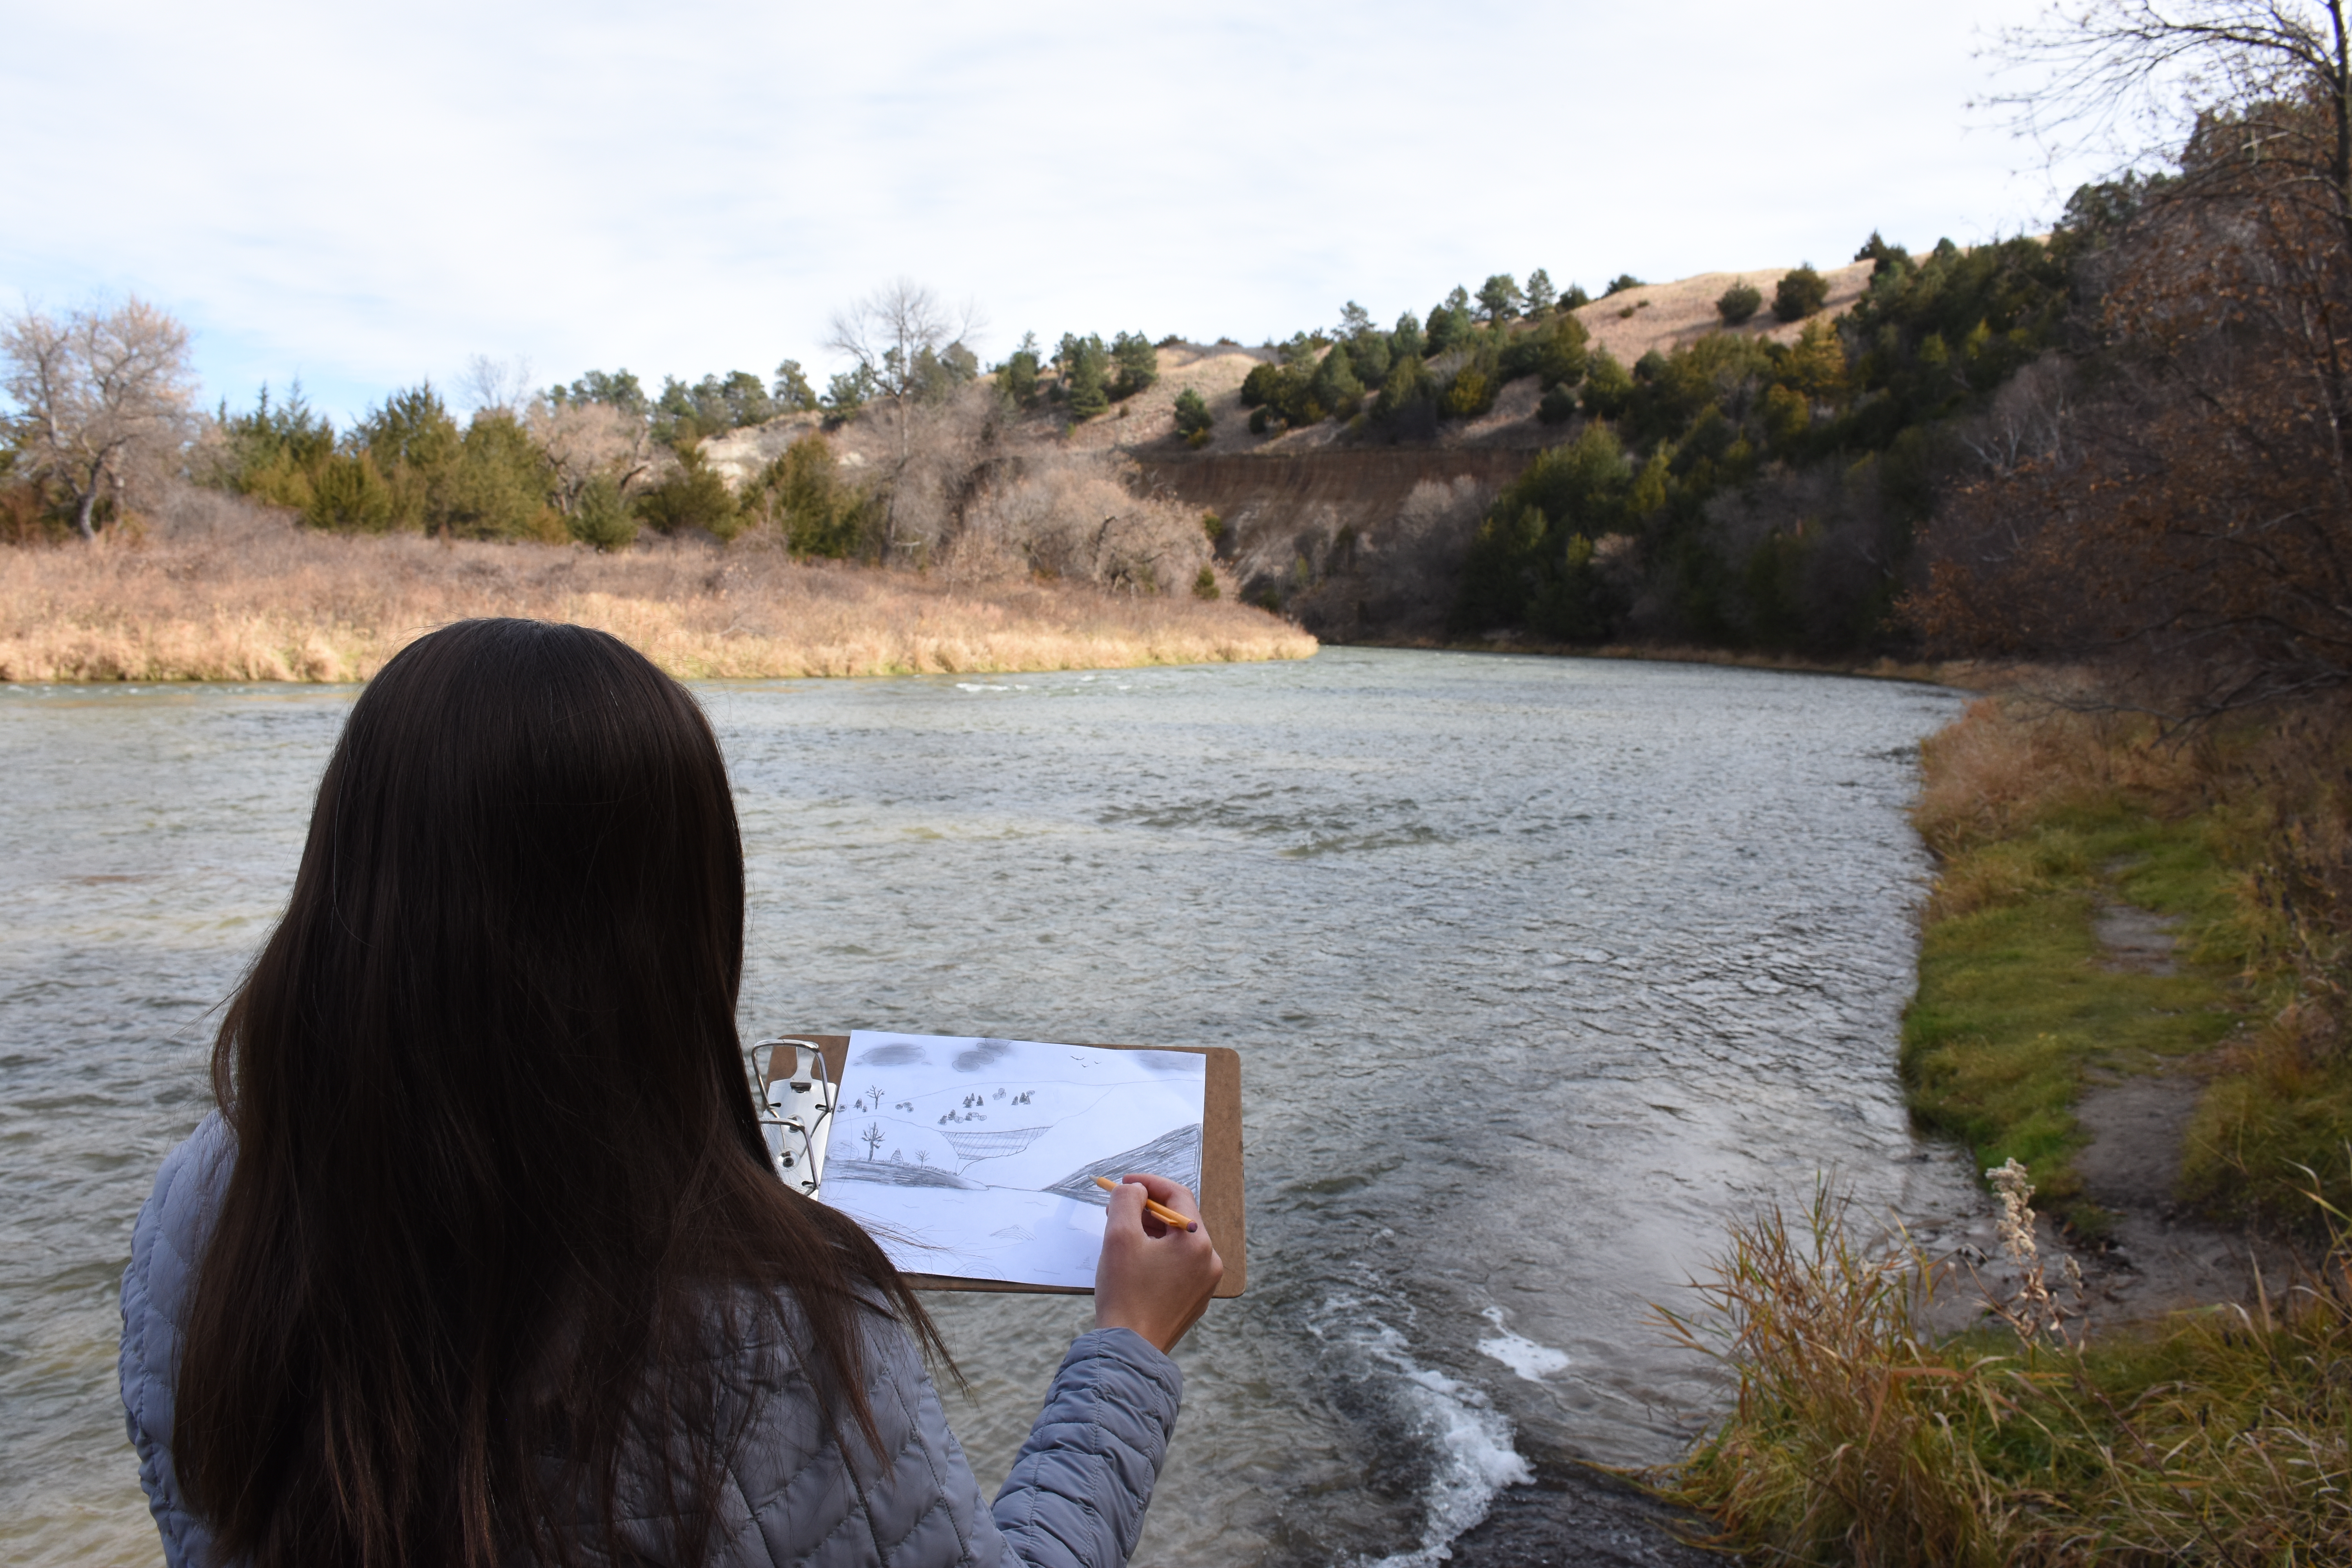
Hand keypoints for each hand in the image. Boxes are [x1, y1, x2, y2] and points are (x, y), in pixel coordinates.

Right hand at [1092, 1172, 1222, 1353]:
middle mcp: (1210, 1261)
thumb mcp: (1119, 1236)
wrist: (1130, 1349)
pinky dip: (1158, 1254)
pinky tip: (1135, 1260)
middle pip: (1180, 1219)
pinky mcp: (1194, 1300)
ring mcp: (1205, 1283)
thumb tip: (1135, 1189)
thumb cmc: (1125, 1293)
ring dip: (1152, 1231)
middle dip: (1147, 1209)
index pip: (1177, 1196)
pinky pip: (1179, 1265)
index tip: (1124, 1183)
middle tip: (1118, 1208)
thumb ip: (1127, 1201)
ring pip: (1179, 1243)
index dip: (1149, 1184)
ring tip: (1122, 1233)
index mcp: (1198, 1243)